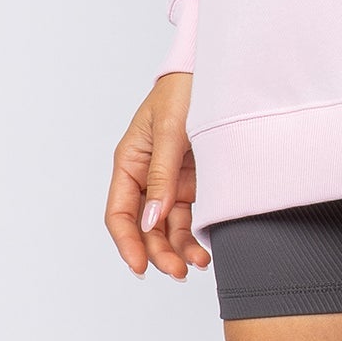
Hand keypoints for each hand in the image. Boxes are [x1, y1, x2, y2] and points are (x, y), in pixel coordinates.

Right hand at [105, 72, 211, 279]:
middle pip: (145, 227)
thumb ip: (162, 174)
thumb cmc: (186, 88)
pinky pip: (190, 215)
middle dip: (158, 252)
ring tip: (197, 263)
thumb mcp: (171, 128)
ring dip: (178, 248)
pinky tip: (204, 248)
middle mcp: (147, 175)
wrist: (221, 69)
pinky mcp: (195, 181)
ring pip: (168, 227)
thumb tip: (150, 221)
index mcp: (130, 161)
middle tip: (178, 271)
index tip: (140, 267)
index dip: (127, 243)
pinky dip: (195, 234)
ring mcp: (172, 180)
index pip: (120, 212)